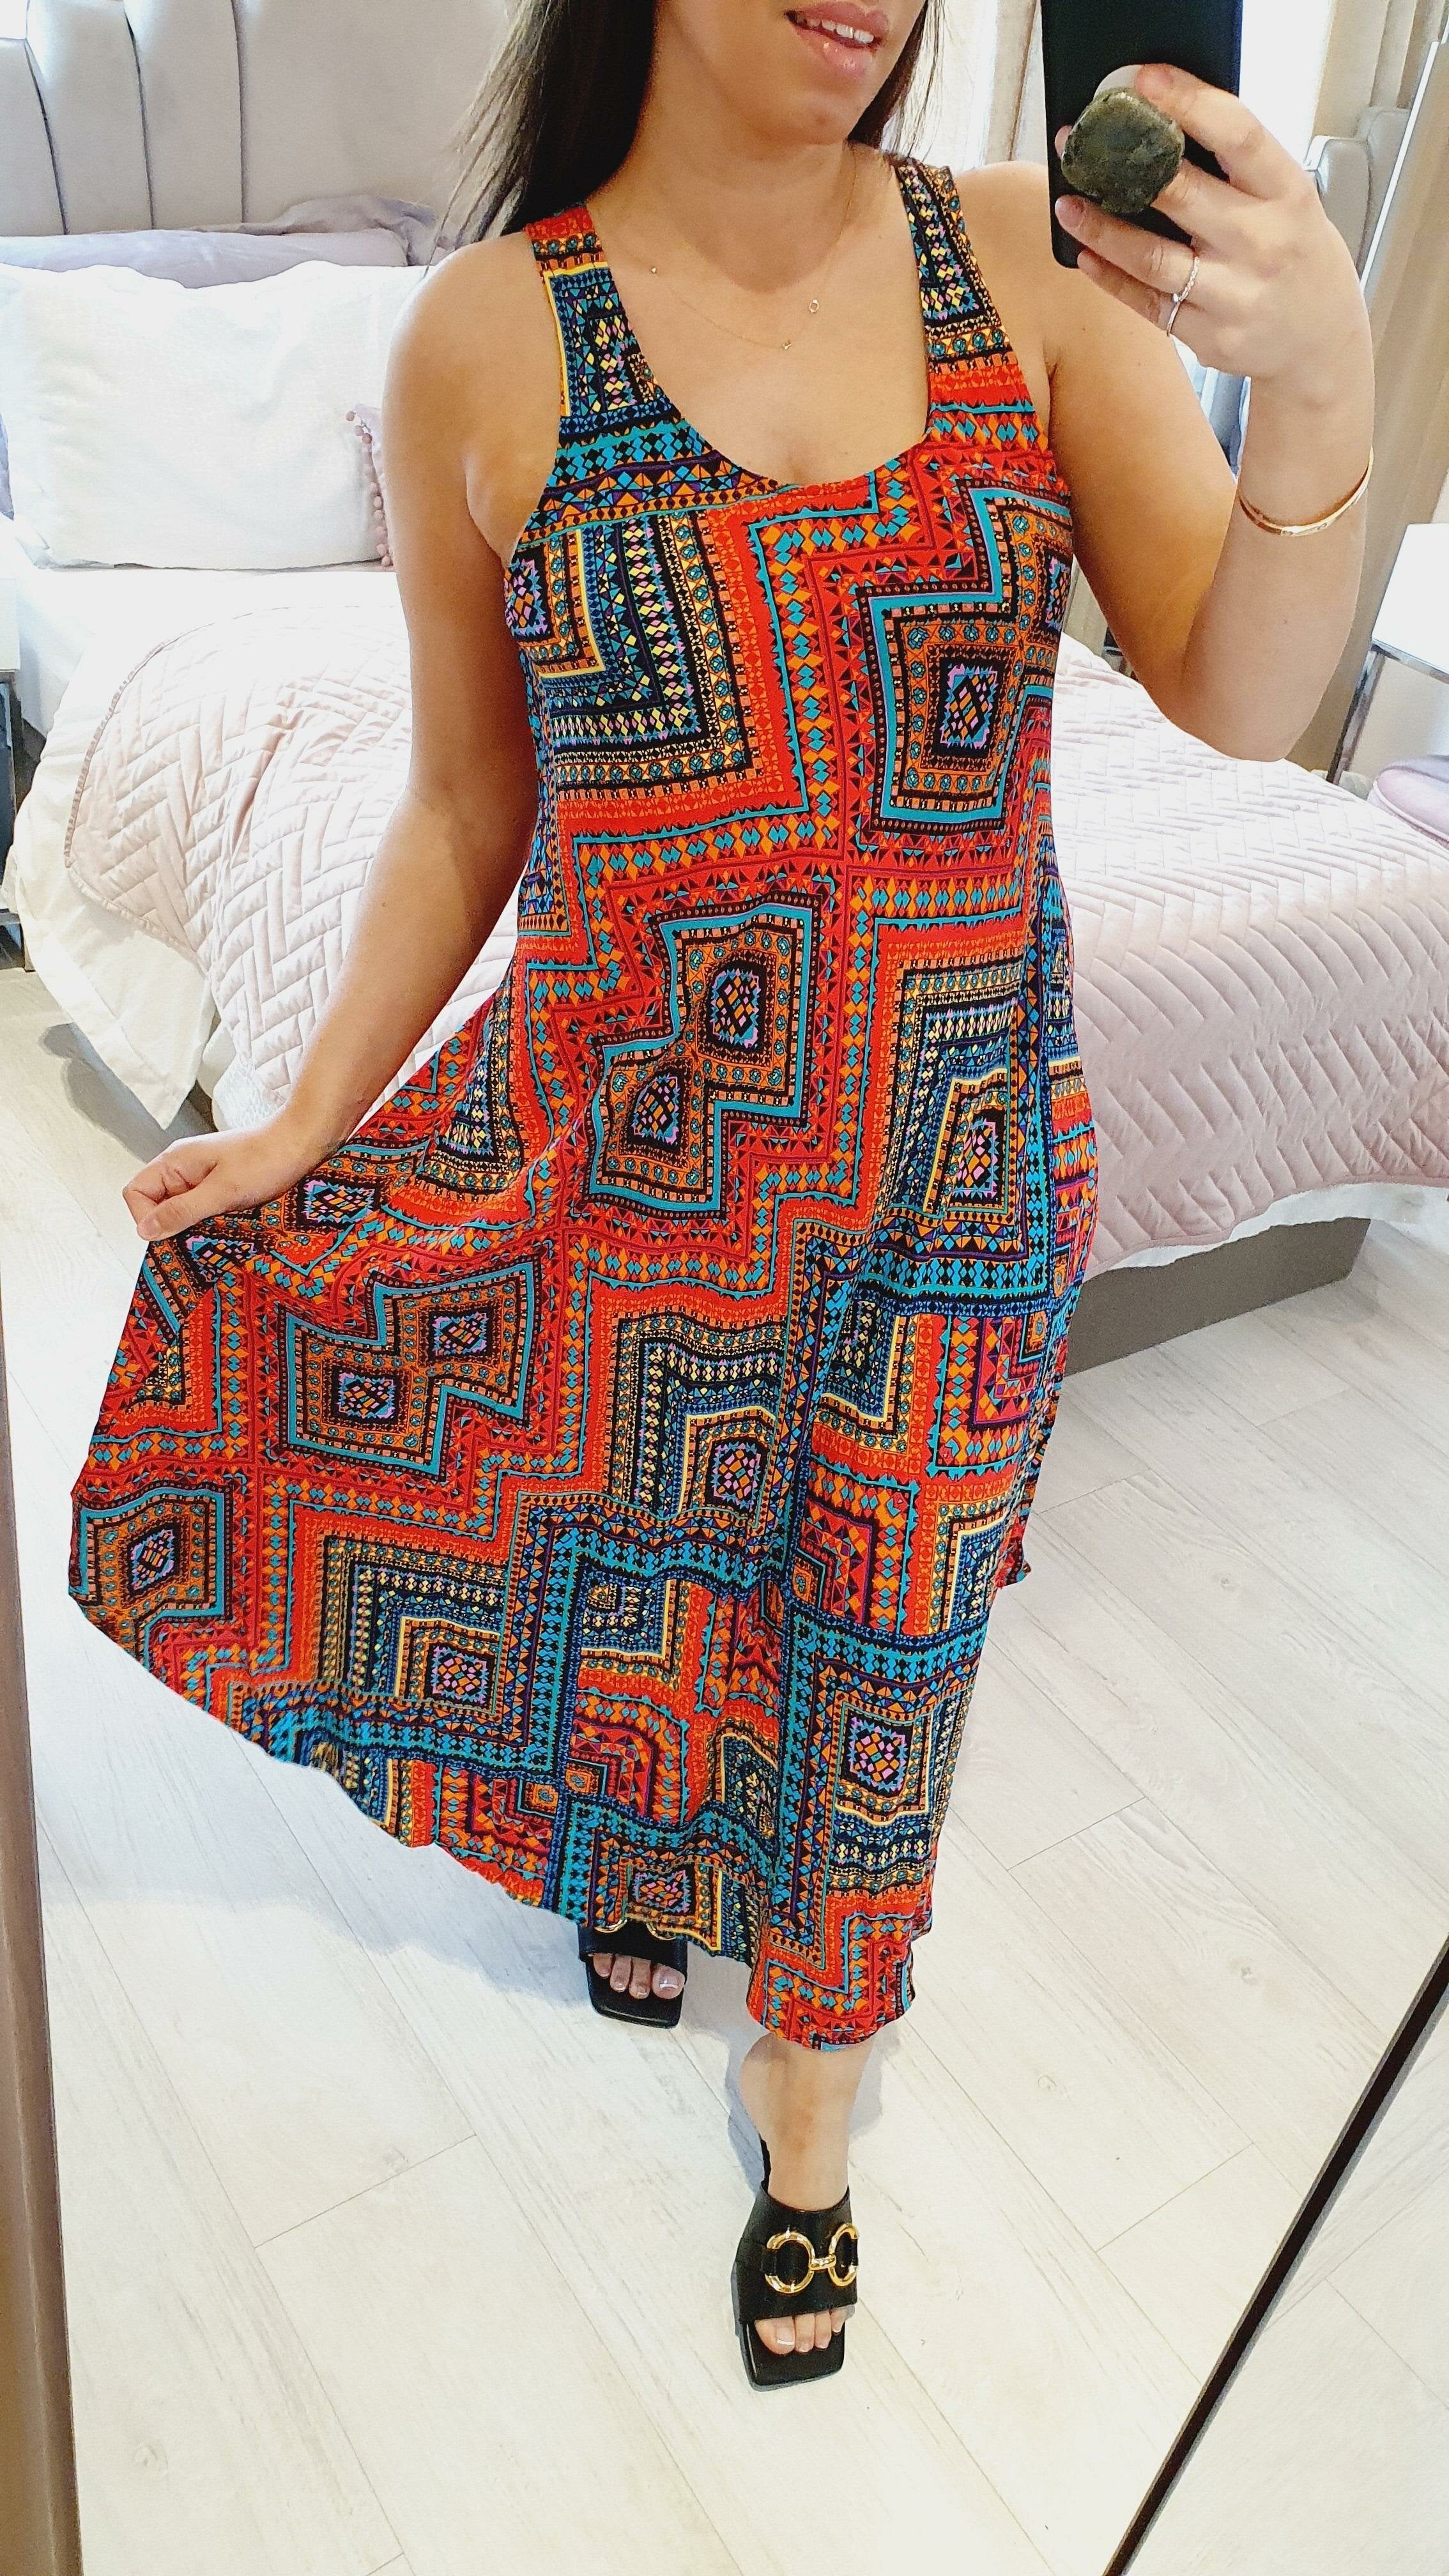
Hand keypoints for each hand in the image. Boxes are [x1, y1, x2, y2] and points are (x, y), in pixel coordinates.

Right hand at [123, 1113, 334, 1244]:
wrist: (304, 1141)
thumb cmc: (268, 1158)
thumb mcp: (222, 1191)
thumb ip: (182, 1210)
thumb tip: (145, 1230)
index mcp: (175, 1161)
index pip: (136, 1193)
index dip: (146, 1217)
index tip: (169, 1234)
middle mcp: (183, 1168)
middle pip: (156, 1204)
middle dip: (172, 1225)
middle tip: (197, 1237)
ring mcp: (202, 1177)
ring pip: (181, 1210)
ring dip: (194, 1225)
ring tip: (218, 1229)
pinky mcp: (221, 1186)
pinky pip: (202, 1209)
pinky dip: (211, 1221)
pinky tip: (229, 1224)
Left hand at [1054, 64, 1369, 404]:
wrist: (1322, 342)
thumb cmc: (1296, 256)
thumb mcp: (1287, 200)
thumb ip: (1239, 169)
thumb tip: (1166, 125)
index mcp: (1287, 194)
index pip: (1238, 135)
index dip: (1190, 103)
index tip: (1146, 82)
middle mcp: (1263, 243)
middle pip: (1183, 194)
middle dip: (1124, 165)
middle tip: (1080, 144)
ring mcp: (1235, 295)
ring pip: (1154, 258)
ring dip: (1103, 229)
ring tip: (1068, 204)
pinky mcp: (1210, 336)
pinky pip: (1148, 303)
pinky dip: (1111, 278)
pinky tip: (1085, 255)